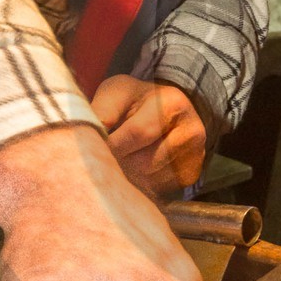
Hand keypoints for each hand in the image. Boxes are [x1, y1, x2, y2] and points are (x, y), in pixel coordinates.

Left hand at [90, 75, 207, 199]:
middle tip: (100, 160)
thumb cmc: (136, 101)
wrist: (168, 109)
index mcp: (172, 104)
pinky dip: (140, 184)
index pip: (137, 133)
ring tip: (117, 162)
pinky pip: (158, 189)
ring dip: (127, 176)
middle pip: (144, 162)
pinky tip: (133, 170)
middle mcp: (191, 131)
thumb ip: (102, 109)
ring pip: (150, 180)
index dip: (110, 145)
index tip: (91, 149)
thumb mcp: (117, 92)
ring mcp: (194, 155)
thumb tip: (86, 135)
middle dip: (117, 163)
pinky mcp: (191, 174)